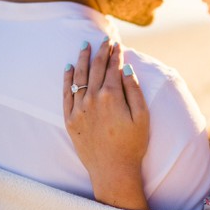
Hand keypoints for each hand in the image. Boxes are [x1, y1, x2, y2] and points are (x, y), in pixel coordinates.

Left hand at [63, 38, 149, 209]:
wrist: (113, 170)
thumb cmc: (132, 145)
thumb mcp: (142, 116)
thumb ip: (134, 90)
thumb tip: (126, 68)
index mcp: (111, 96)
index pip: (112, 67)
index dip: (116, 54)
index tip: (117, 43)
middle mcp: (92, 99)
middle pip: (96, 68)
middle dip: (101, 51)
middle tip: (104, 39)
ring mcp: (79, 109)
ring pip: (79, 77)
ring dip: (83, 59)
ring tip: (85, 45)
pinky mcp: (70, 120)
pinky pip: (66, 93)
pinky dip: (67, 79)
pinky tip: (69, 68)